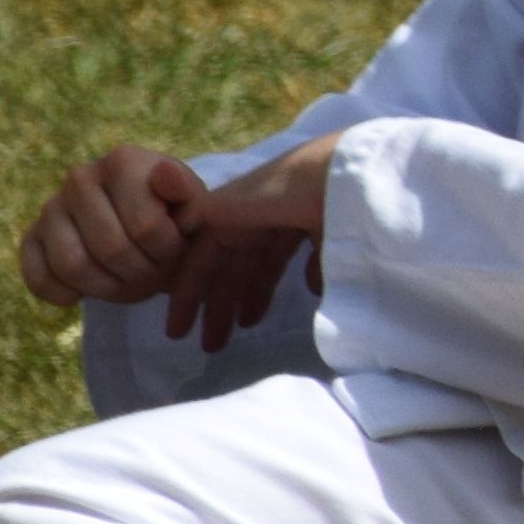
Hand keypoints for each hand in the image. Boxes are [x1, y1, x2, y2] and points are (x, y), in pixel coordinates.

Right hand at [20, 144, 206, 310]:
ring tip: (127, 281)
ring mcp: (51, 208)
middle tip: (154, 271)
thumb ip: (186, 191)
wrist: (146, 224)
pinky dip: (63, 294)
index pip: (146, 227)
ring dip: (106, 288)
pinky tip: (86, 292)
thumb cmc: (174, 213)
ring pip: (72, 266)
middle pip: (110, 249)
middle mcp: (80, 177)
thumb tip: (164, 172)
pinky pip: (38, 278)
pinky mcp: (31, 237)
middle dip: (140, 273)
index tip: (176, 248)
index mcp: (123, 160)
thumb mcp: (193, 203)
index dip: (167, 251)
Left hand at [167, 139, 335, 346]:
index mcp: (294, 219)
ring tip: (189, 337)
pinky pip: (191, 247)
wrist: (337, 178)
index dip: (257, 294)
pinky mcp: (216, 208)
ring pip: (210, 261)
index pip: (266, 261)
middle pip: (235, 266)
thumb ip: (322, 265)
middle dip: (224, 305)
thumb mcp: (339, 246)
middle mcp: (264, 213)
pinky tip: (173, 305)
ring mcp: (239, 208)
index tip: (248, 325)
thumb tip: (312, 287)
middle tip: (213, 345)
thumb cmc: (349, 211)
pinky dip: (183, 276)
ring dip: (198, 300)